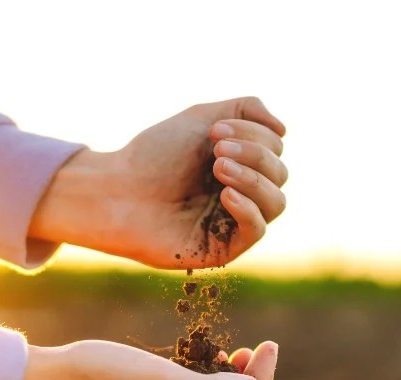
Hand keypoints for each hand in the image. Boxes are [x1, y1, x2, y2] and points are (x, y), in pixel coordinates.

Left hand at [30, 97, 287, 268]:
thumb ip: (245, 109)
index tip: (214, 130)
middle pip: (280, 174)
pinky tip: (227, 194)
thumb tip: (284, 128)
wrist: (116, 191)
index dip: (255, 134)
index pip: (275, 148)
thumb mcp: (201, 117)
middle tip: (217, 149)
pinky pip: (257, 231)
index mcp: (240, 162)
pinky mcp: (223, 248)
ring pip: (276, 203)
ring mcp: (234, 221)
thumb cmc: (153, 156)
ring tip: (218, 168)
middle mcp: (242, 192)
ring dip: (254, 179)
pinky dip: (249, 209)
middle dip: (254, 154)